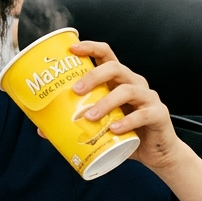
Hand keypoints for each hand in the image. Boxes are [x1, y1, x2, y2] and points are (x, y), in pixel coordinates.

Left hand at [66, 40, 183, 173]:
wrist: (156, 152)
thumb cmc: (126, 133)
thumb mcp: (100, 125)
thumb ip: (75, 123)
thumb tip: (43, 129)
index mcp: (118, 80)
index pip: (106, 55)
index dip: (90, 48)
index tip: (72, 49)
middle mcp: (134, 83)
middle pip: (115, 68)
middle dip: (93, 76)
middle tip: (75, 90)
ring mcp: (148, 97)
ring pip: (127, 90)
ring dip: (106, 103)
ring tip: (90, 117)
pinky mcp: (158, 114)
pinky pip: (143, 114)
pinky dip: (127, 121)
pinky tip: (114, 129)